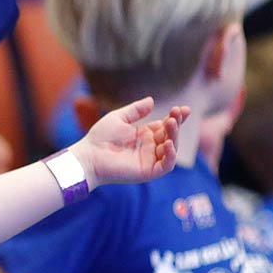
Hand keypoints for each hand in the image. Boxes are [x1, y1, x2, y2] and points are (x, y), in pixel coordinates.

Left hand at [71, 97, 186, 186]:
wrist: (89, 155)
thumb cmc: (100, 137)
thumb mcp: (119, 118)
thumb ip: (135, 110)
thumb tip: (152, 100)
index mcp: (144, 134)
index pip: (166, 125)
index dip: (176, 117)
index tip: (183, 109)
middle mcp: (150, 147)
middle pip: (171, 135)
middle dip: (176, 124)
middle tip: (176, 114)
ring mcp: (150, 160)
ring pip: (171, 149)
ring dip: (175, 136)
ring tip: (171, 123)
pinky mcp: (148, 172)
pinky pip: (166, 166)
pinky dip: (171, 155)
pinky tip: (168, 143)